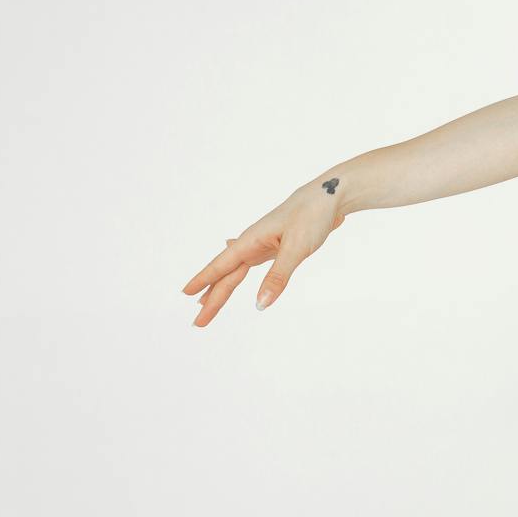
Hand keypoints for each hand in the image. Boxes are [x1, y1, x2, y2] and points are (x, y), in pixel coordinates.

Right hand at [180, 175, 348, 324]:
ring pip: (237, 271)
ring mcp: (264, 243)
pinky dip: (239, 274)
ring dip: (222, 288)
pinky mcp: (276, 245)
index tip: (185, 293)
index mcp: (252, 240)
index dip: (203, 280)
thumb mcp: (296, 248)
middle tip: (198, 322)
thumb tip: (260, 305)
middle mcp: (253, 242)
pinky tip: (234, 273)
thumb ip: (278, 276)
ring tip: (206, 303)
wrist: (331, 194)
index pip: (221, 265)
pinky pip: (251, 265)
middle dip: (212, 297)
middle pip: (227, 274)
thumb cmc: (312, 215)